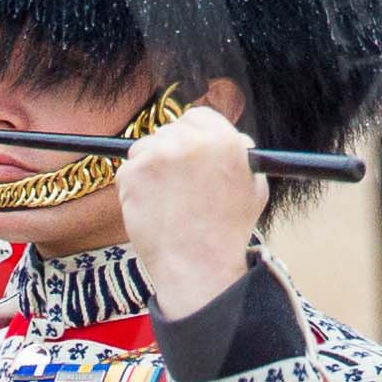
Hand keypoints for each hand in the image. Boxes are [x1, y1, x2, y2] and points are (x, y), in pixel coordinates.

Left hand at [118, 107, 266, 318]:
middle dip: (169, 151)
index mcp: (224, 140)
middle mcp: (190, 141)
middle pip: (168, 130)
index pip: (197, 116)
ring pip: (143, 148)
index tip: (187, 151)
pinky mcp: (132, 173)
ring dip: (149, 167)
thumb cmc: (227, 232)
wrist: (197, 265)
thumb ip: (239, 154)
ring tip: (166, 200)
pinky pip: (127, 171)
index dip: (192, 134)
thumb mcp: (254, 187)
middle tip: (175, 182)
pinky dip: (134, 187)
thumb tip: (228, 137)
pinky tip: (151, 209)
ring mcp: (158, 156)